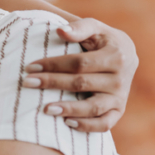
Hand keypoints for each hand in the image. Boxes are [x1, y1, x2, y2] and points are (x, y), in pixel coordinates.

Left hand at [21, 18, 137, 132]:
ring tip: (45, 109)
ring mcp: (120, 97)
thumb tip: (60, 31)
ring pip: (94, 107)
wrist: (127, 55)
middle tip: (27, 83)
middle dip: (52, 83)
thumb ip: (79, 28)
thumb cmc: (103, 40)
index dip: (54, 65)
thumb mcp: (95, 28)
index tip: (30, 67)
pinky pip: (104, 124)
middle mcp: (120, 79)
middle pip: (81, 83)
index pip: (79, 63)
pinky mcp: (119, 111)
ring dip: (69, 109)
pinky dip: (87, 126)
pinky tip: (67, 123)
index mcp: (116, 56)